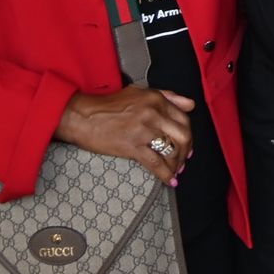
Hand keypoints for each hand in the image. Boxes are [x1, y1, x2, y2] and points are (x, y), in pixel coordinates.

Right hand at [54, 85, 194, 184]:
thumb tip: (191, 104)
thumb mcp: (139, 93)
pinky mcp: (133, 146)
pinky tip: (168, 180)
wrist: (82, 117)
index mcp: (156, 99)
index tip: (187, 145)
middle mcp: (153, 113)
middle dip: (186, 151)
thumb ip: (168, 97)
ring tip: (175, 170)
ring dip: (177, 163)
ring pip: (172, 150)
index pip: (184, 118)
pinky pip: (156, 163)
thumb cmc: (108, 106)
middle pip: (182, 135)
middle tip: (183, 160)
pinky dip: (165, 174)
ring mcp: (143, 130)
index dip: (189, 135)